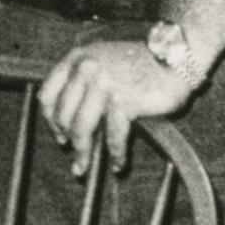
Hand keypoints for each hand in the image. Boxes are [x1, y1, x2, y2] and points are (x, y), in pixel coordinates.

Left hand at [39, 25, 200, 174]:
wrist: (177, 55)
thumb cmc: (142, 62)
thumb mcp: (103, 60)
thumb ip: (83, 80)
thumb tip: (67, 120)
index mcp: (77, 58)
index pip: (48, 94)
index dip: (50, 119)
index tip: (59, 134)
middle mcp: (86, 69)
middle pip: (62, 115)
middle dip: (67, 140)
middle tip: (74, 155)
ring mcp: (104, 85)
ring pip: (80, 128)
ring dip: (82, 153)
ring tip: (82, 169)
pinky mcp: (124, 101)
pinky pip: (112, 136)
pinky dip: (115, 153)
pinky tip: (118, 164)